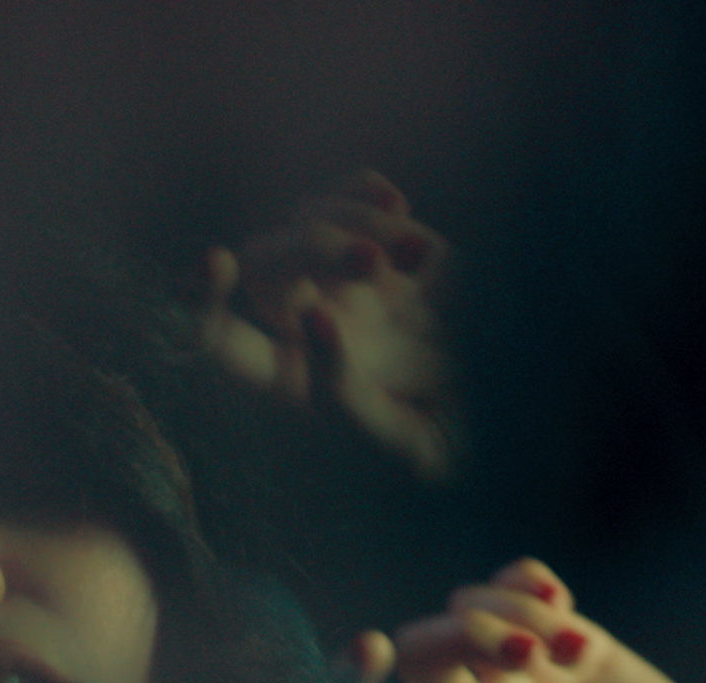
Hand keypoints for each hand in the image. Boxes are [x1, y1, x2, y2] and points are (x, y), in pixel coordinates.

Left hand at [199, 170, 457, 479]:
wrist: (504, 442)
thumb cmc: (436, 464)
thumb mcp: (392, 450)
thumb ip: (345, 395)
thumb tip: (316, 317)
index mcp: (284, 381)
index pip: (215, 338)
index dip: (200, 299)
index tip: (217, 262)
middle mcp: (300, 327)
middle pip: (266, 261)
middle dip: (314, 247)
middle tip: (373, 261)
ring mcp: (342, 289)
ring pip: (312, 221)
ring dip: (358, 223)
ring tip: (419, 254)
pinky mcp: (388, 263)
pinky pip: (354, 204)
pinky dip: (366, 196)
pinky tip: (395, 203)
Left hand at [353, 559, 705, 682]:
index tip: (371, 648)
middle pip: (419, 661)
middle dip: (447, 636)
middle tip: (521, 652)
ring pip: (468, 617)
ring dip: (499, 610)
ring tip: (561, 644)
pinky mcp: (582, 660)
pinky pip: (526, 596)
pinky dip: (527, 583)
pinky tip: (560, 605)